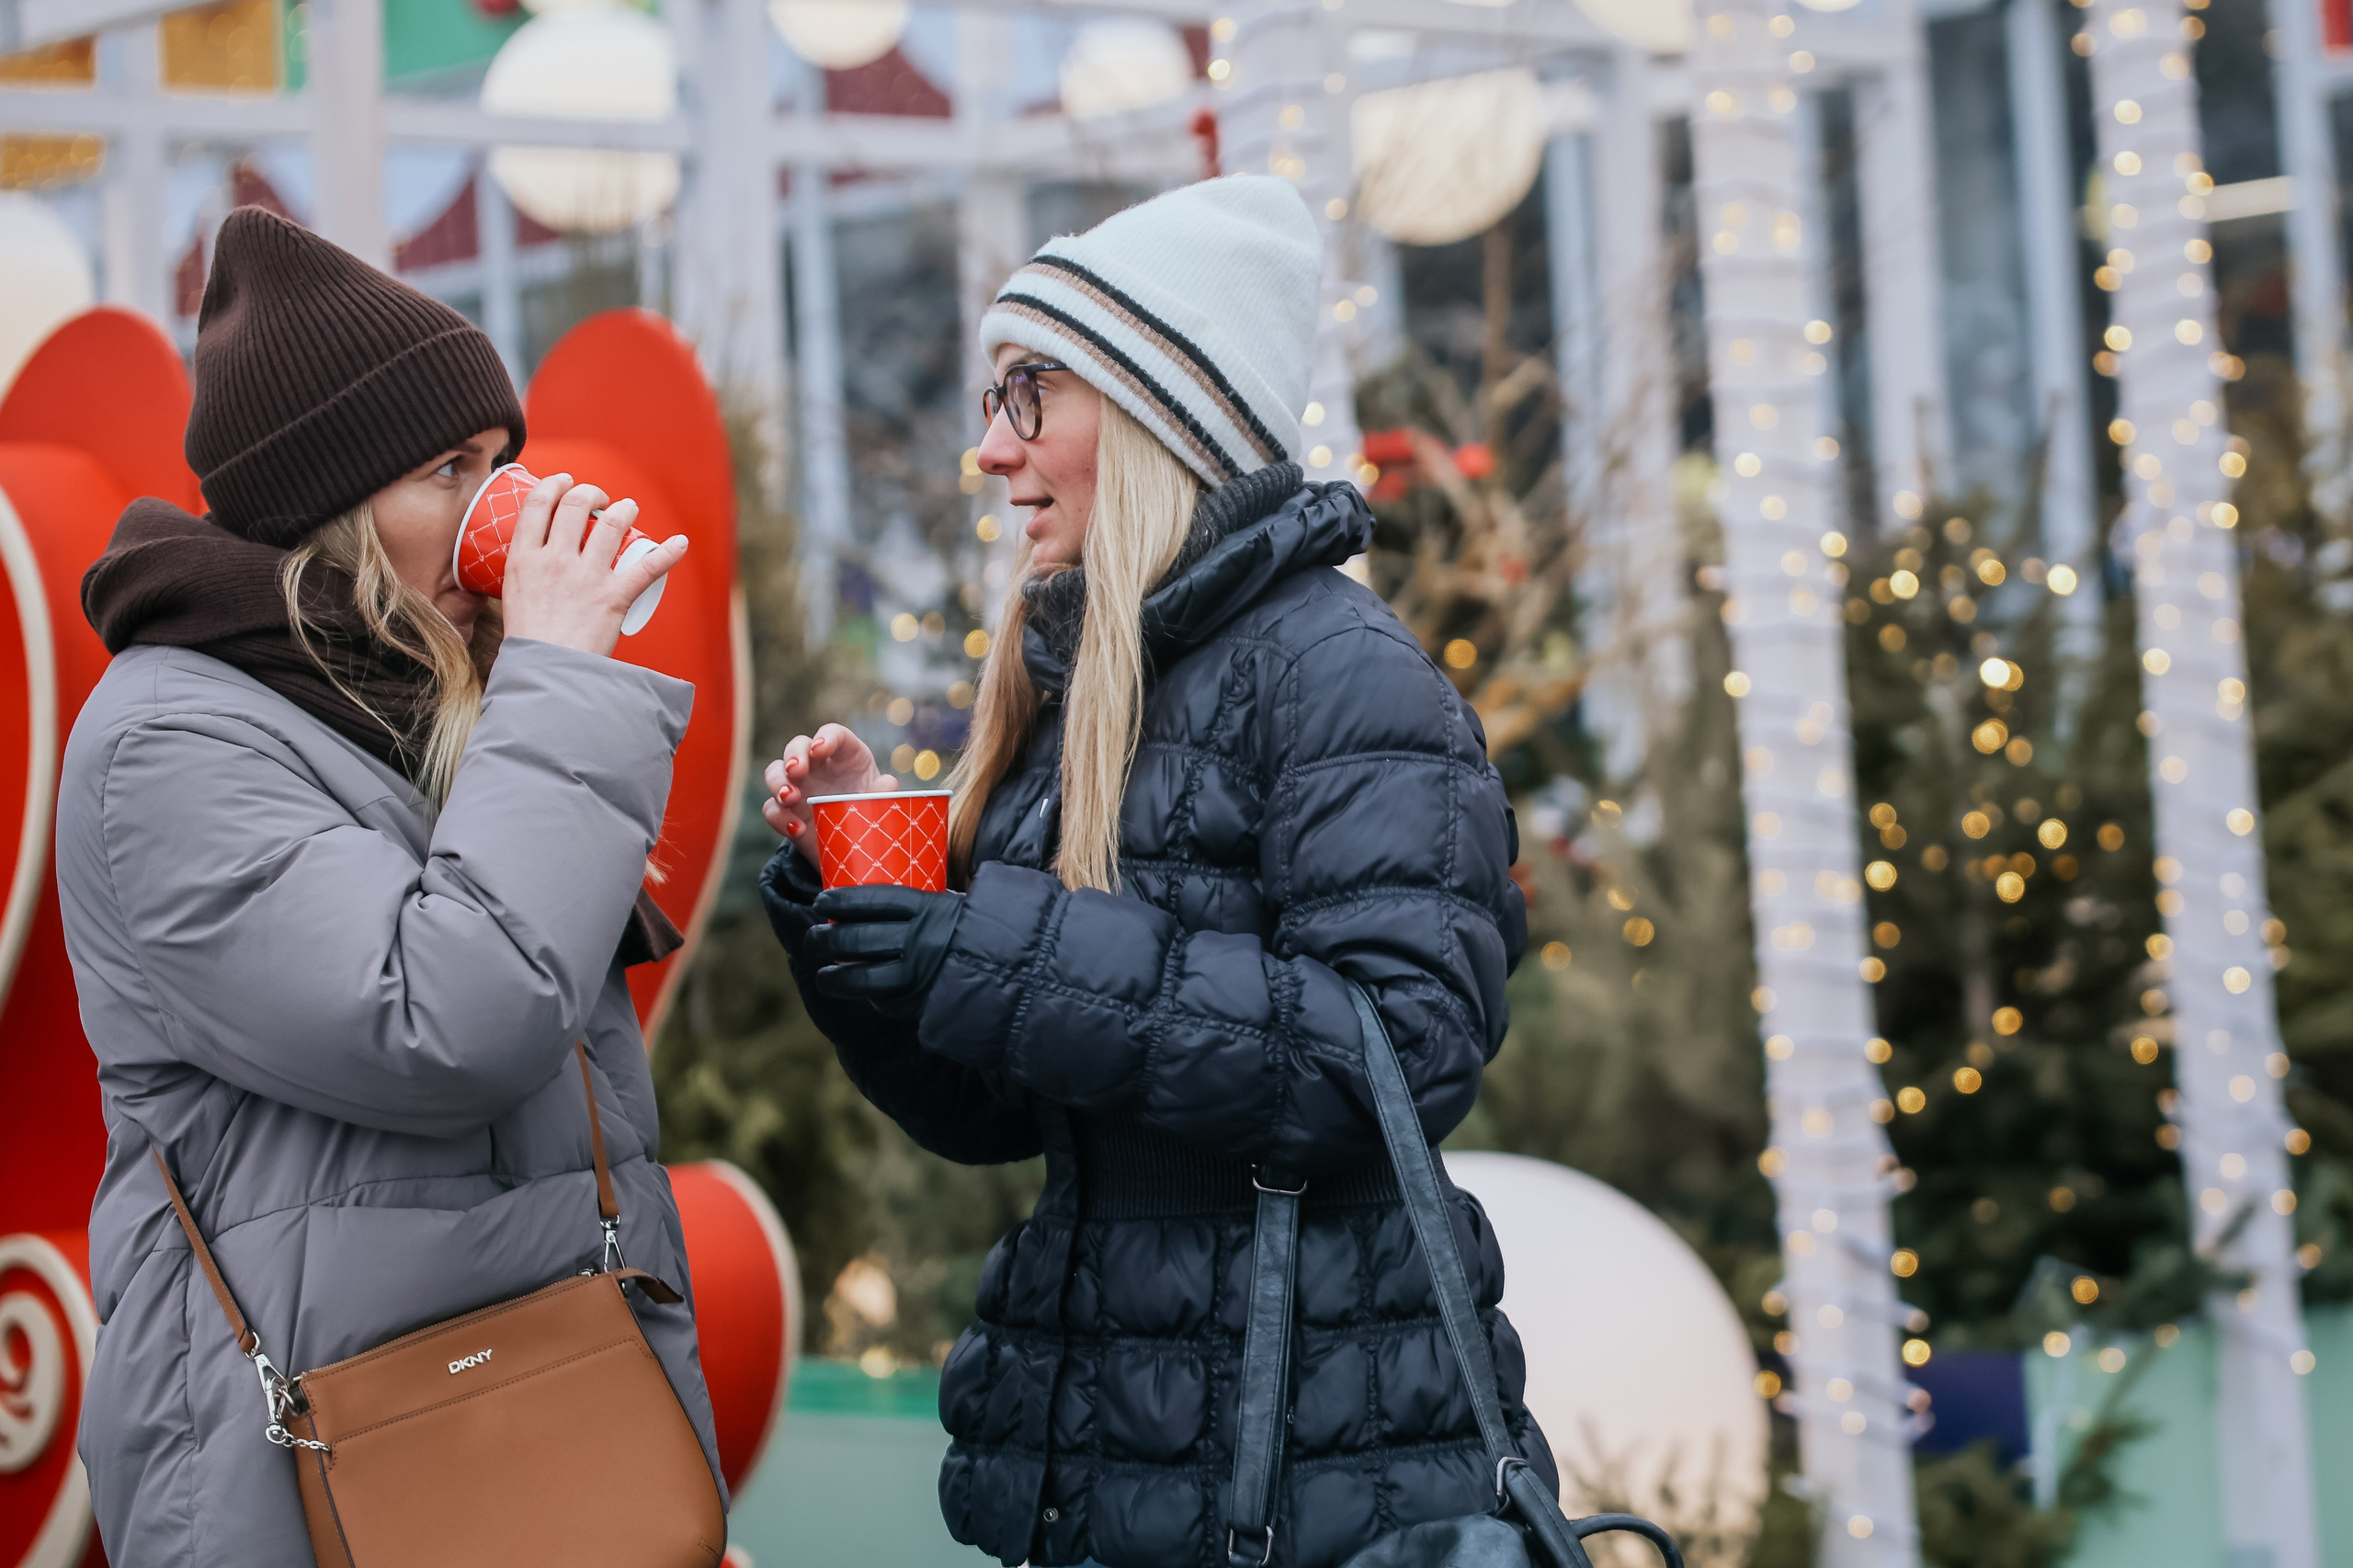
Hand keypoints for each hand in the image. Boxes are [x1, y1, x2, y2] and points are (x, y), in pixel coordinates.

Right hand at [498, 472, 687, 657]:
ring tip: (628, 507)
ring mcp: (587, 577)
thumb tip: (531, 563)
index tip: (563, 482)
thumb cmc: (529, 641)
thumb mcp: (511, 596)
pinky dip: (668, 553)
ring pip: (613, 525)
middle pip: (576, 505)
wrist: (548, 673)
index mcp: (525, 559)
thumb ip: (523, 574)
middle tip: (600, 500)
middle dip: (592, 493)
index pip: (537, 504)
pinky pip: (647, 568)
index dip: (553, 484)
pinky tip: (680, 542)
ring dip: (625, 509)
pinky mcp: (614, 597)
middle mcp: (556, 561)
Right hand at [761, 723, 896, 849]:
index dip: (826, 737)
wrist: (856, 849)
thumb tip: (888, 784)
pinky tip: (796, 828)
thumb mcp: (881, 804)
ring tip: (790, 797)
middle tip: (796, 771)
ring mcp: (798, 787)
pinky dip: (780, 817)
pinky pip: (771, 808)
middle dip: (793, 755)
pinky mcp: (786, 812)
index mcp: (846, 756)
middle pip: (797, 745)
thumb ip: (883, 793)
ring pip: (775, 771)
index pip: (834, 734)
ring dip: (777, 782)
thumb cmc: (871, 814)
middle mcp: (818, 766)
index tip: (819, 750)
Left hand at [804, 884, 963, 1019]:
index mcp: (928, 907)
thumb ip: (919, 904)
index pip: (871, 899)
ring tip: (823, 975)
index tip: (821, 902)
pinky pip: (882, 998)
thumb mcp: (953, 904)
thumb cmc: (978, 932)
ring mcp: (917, 972)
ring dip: (834, 976)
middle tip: (813, 940)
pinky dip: (866, 994)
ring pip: (860, 974)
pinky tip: (856, 990)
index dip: (840, 900)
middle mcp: (919, 938)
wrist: (1014, 968)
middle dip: (825, 938)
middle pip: (856, 936)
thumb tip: (874, 900)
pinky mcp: (919, 1000)